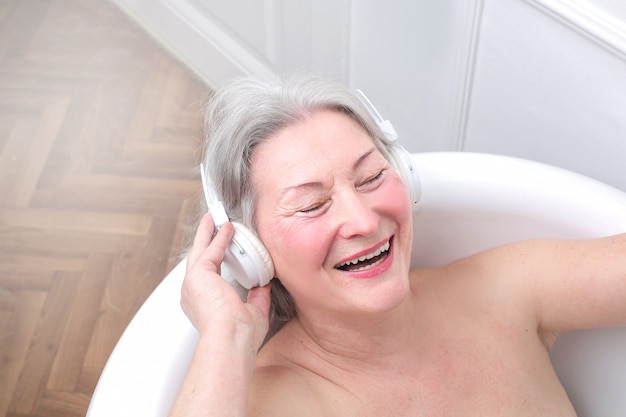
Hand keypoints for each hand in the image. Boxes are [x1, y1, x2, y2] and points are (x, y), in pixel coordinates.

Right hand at [181, 213, 270, 349]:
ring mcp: (193, 283)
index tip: (221, 253)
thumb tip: (264, 286)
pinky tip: (227, 227)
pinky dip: (219, 237)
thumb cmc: (240, 336)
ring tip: (212, 219)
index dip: (215, 263)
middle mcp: (193, 294)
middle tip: (209, 227)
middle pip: (199, 260)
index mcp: (203, 306)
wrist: (230, 339)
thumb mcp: (253, 313)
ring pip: (199, 251)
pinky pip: (210, 249)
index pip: (209, 279)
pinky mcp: (198, 274)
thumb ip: (257, 298)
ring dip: (207, 233)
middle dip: (204, 242)